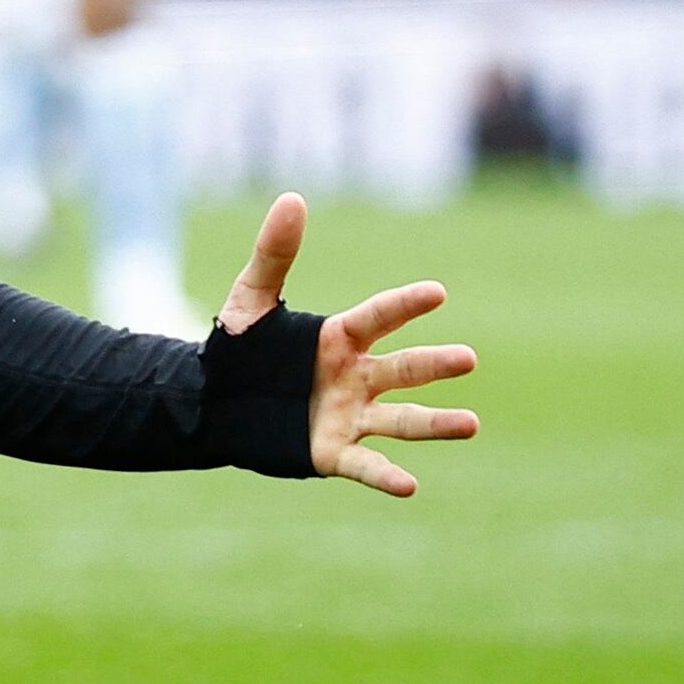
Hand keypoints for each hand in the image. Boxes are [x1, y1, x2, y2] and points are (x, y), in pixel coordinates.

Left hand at [221, 192, 480, 496]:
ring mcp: (350, 416)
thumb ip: (273, 255)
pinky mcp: (332, 452)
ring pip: (402, 419)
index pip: (379, 318)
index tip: (436, 292)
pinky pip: (365, 465)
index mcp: (340, 338)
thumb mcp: (249, 302)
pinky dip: (386, 476)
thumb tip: (291, 198)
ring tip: (471, 423)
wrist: (212, 403)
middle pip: (404, 369)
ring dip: (436, 423)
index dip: (405, 305)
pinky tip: (410, 486)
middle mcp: (356, 377)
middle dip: (435, 365)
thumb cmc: (240, 349)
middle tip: (468, 359)